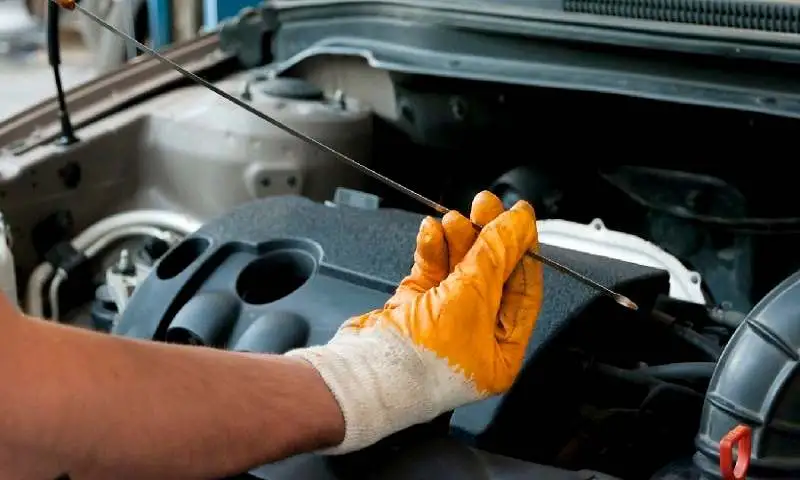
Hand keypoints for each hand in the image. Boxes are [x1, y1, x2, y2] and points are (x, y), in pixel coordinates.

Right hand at [287, 191, 542, 453]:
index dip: (522, 250)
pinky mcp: (414, 309)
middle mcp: (474, 339)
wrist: (363, 373)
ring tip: (452, 219)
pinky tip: (431, 233)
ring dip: (456, 240)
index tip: (518, 217)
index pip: (522, 290)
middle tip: (484, 205)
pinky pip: (430, 272)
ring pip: (458, 269)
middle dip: (485, 238)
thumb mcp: (471, 296)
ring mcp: (443, 323)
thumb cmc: (421, 359)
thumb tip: (519, 223)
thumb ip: (496, 254)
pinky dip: (431, 251)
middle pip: (490, 276)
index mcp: (501, 352)